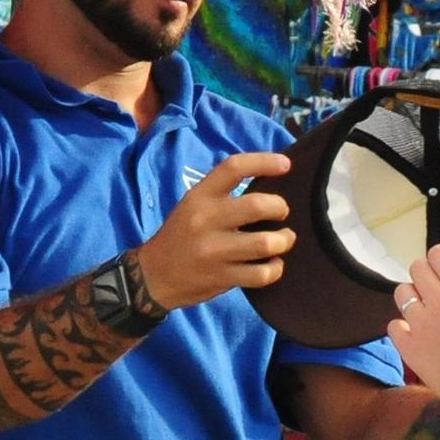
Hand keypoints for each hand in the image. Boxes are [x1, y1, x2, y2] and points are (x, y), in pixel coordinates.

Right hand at [136, 149, 296, 311]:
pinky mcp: (221, 277)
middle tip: (281, 213)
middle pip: (258, 206)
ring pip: (265, 243)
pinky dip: (275, 268)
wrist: (153, 276)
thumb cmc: (180, 235)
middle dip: (280, 208)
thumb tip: (268, 183)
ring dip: (284, 240)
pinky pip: (262, 274)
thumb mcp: (192, 205)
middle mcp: (206, 220)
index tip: (285, 165)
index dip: (264, 162)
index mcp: (199, 196)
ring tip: (284, 239)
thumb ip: (223, 195)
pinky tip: (273, 264)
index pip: (234, 168)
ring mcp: (214, 251)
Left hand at [389, 243, 439, 390]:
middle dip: (424, 277)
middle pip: (417, 267)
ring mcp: (420, 323)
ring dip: (411, 300)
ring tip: (423, 313)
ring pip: (402, 293)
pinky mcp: (407, 345)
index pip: (439, 253)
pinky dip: (401, 329)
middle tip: (433, 291)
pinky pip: (393, 325)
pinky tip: (414, 336)